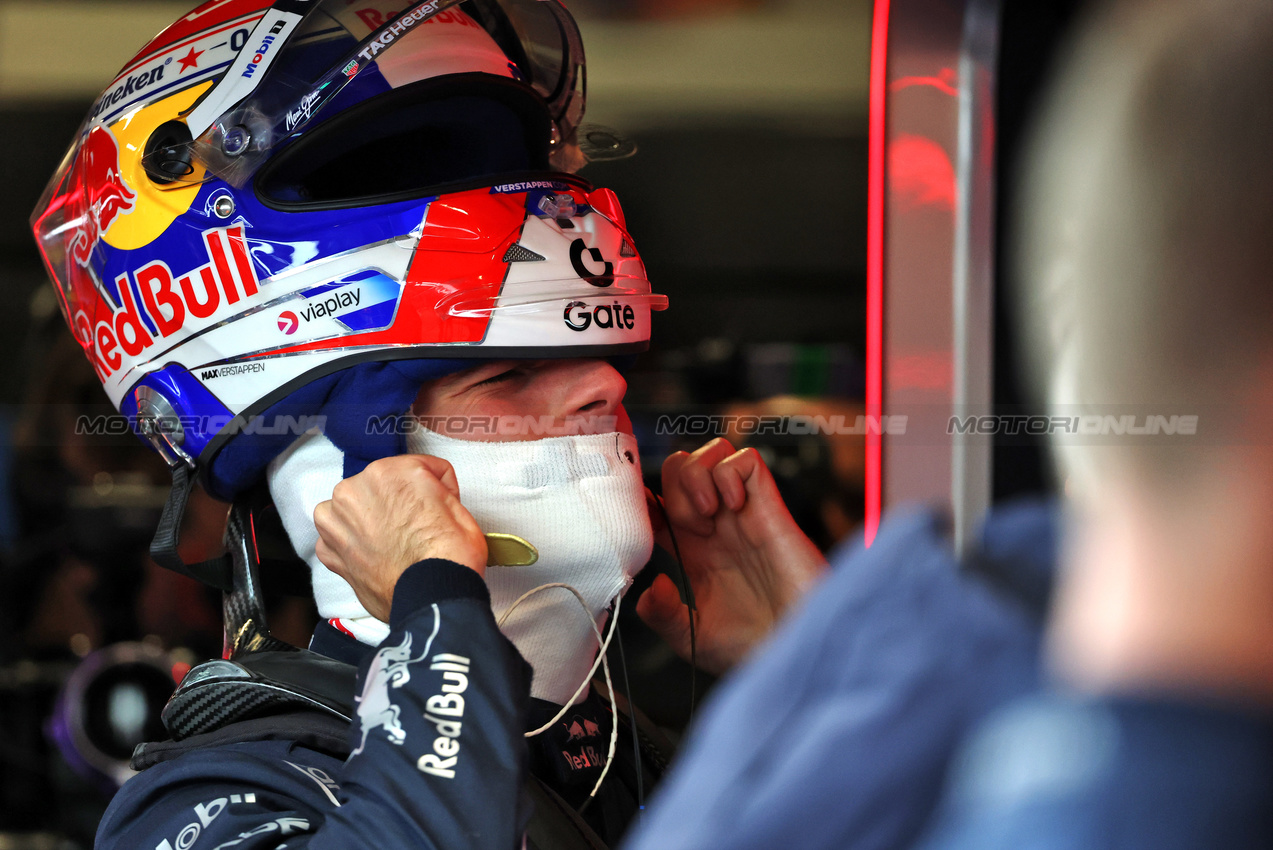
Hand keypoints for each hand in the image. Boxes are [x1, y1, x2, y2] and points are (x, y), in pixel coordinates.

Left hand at [314, 455, 487, 621]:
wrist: (433, 597)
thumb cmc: (447, 557)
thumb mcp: (458, 506)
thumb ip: (435, 487)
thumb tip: (427, 492)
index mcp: (389, 471)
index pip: (413, 468)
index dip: (429, 487)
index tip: (433, 502)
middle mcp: (356, 489)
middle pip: (378, 485)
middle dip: (394, 501)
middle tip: (414, 526)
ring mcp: (337, 520)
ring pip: (351, 507)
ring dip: (366, 518)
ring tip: (390, 540)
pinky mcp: (330, 551)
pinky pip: (336, 536)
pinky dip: (351, 543)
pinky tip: (373, 554)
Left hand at [637, 438, 827, 674]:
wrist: (795, 650)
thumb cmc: (754, 647)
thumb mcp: (692, 638)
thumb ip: (662, 614)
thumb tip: (649, 585)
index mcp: (693, 551)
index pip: (658, 501)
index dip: (643, 501)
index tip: (641, 520)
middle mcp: (716, 526)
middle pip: (680, 468)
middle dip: (673, 486)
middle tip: (689, 527)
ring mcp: (742, 513)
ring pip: (712, 453)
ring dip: (698, 475)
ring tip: (708, 515)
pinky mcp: (770, 507)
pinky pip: (745, 460)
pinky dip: (729, 473)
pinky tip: (733, 507)